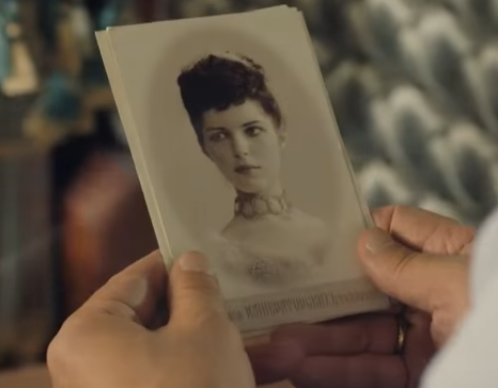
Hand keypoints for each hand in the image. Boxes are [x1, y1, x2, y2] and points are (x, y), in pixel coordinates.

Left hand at [48, 251, 254, 387]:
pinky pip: (173, 383)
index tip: (214, 257)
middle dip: (208, 314)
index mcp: (87, 334)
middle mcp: (86, 367)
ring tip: (274, 345)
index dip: (179, 265)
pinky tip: (262, 371)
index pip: (136, 278)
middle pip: (153, 319)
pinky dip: (208, 376)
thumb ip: (197, 286)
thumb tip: (189, 261)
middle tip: (246, 301)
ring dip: (221, 348)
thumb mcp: (205, 329)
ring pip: (171, 356)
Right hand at [249, 205, 473, 387]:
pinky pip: (370, 373)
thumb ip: (407, 264)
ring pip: (362, 337)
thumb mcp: (458, 283)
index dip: (361, 234)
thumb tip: (364, 239)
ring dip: (318, 342)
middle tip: (280, 303)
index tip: (319, 241)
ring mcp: (426, 341)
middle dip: (325, 301)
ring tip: (277, 346)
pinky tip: (300, 367)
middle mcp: (435, 297)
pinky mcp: (420, 377)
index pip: (400, 232)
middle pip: (368, 293)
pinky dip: (334, 371)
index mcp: (452, 259)